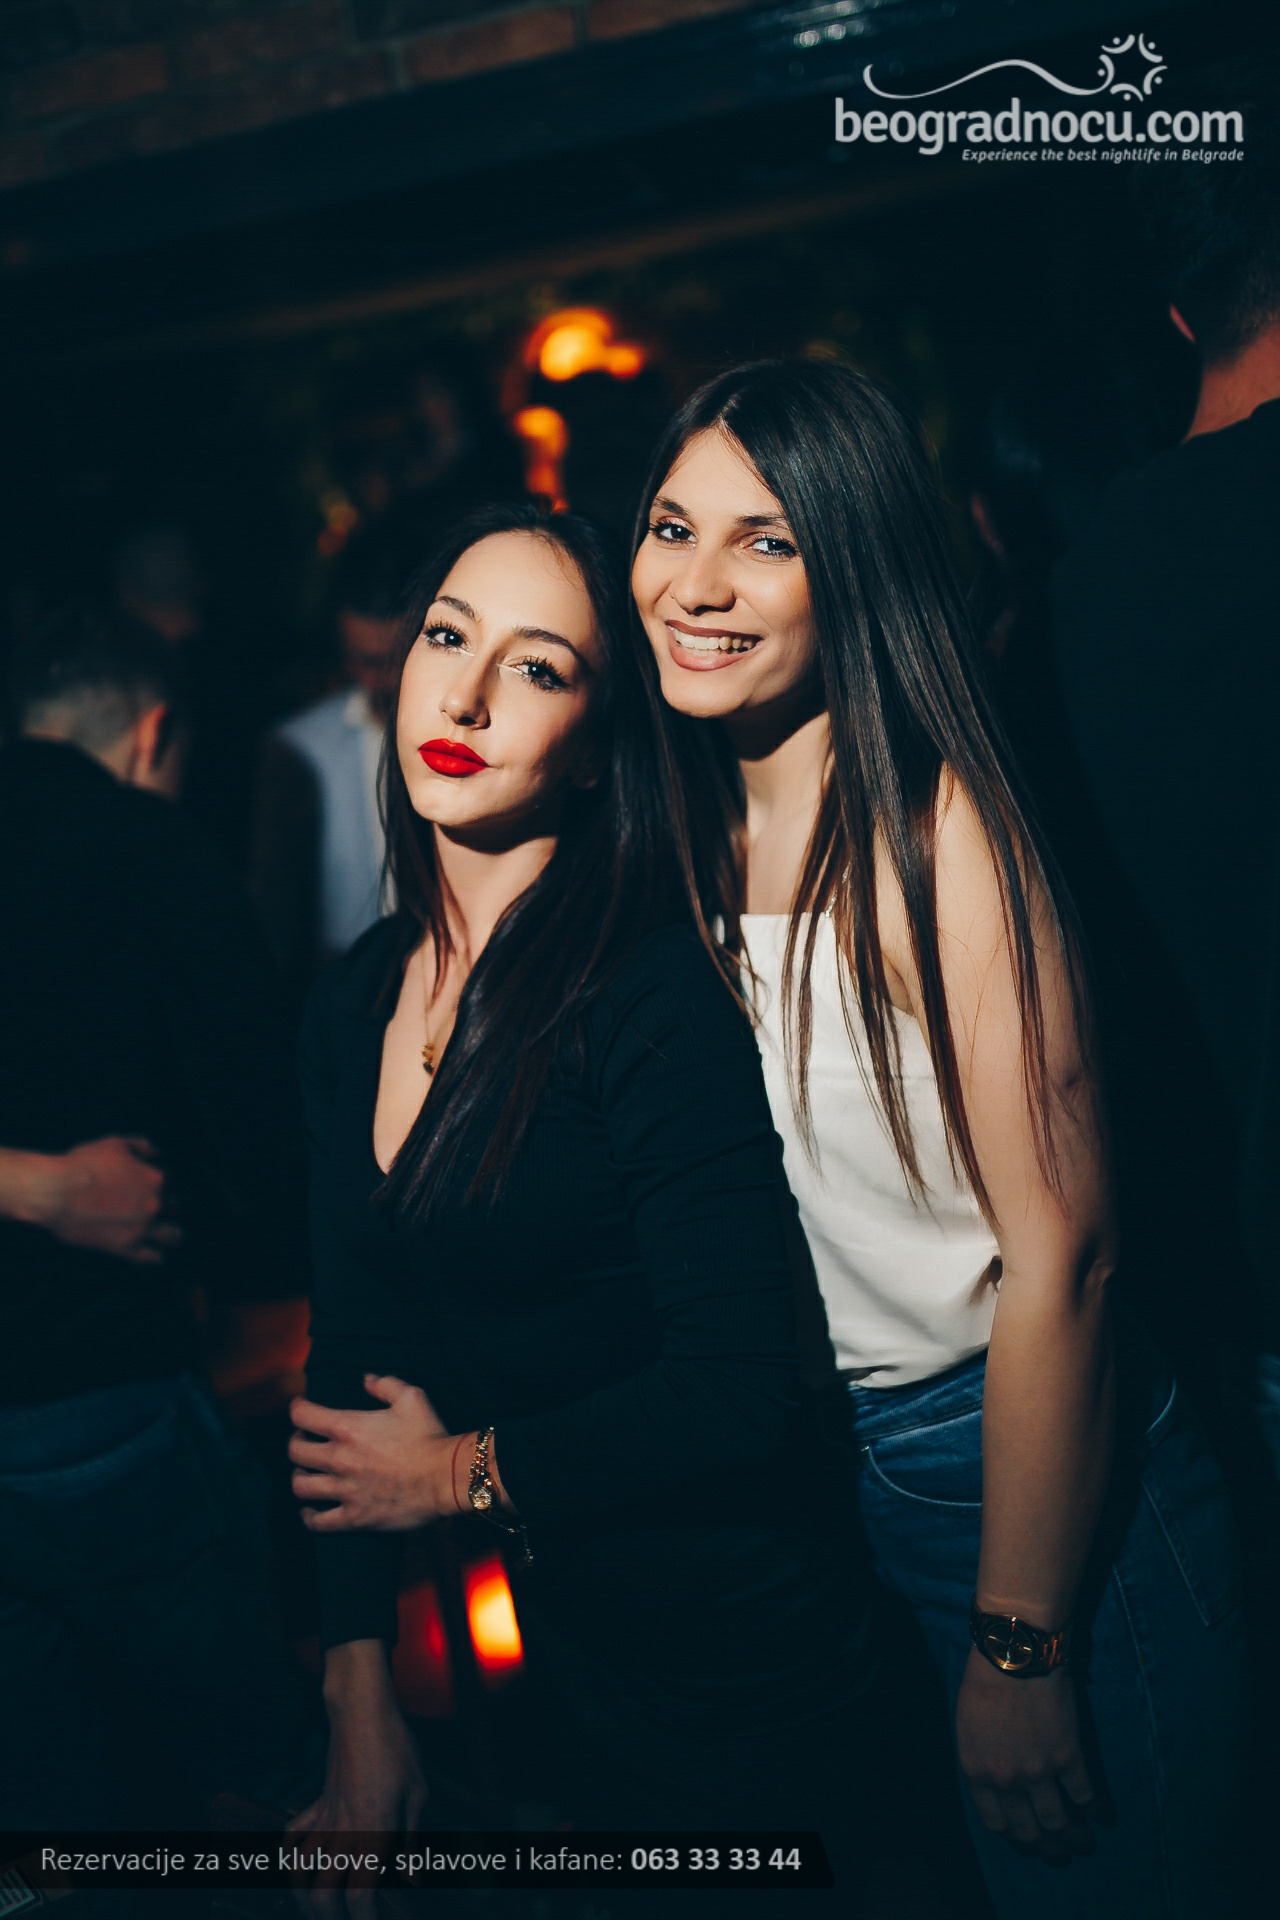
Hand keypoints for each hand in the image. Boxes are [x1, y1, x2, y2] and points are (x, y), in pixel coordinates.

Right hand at [37, 1137, 180, 1264]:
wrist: (54, 1192)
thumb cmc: (81, 1164)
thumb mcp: (114, 1144)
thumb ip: (142, 1146)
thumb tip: (159, 1153)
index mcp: (155, 1178)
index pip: (172, 1181)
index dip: (160, 1182)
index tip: (148, 1186)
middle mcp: (154, 1204)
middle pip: (174, 1207)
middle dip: (165, 1205)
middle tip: (149, 1207)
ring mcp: (141, 1228)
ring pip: (174, 1236)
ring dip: (171, 1233)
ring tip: (165, 1234)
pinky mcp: (125, 1248)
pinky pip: (153, 1258)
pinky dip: (155, 1257)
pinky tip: (153, 1254)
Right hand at [287, 1647, 427, 1919]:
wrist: (363, 1711)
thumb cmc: (397, 1747)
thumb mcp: (418, 1793)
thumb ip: (412, 1840)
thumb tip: (413, 1879)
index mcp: (373, 1835)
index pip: (360, 1898)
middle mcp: (344, 1832)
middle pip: (321, 1896)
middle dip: (328, 1918)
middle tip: (347, 1917)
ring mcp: (324, 1817)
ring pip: (300, 1872)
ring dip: (306, 1895)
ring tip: (321, 1906)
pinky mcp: (316, 1802)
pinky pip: (292, 1837)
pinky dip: (291, 1858)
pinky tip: (299, 1867)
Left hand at [289, 1375, 456, 1531]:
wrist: (447, 1477)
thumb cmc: (431, 1435)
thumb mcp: (412, 1398)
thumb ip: (385, 1384)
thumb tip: (365, 1380)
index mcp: (348, 1427)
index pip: (302, 1415)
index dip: (297, 1408)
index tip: (301, 1408)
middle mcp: (340, 1459)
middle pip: (295, 1452)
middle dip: (297, 1443)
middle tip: (306, 1441)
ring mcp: (345, 1490)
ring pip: (300, 1486)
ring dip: (301, 1477)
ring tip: (308, 1473)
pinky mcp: (354, 1517)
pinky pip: (317, 1522)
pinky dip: (309, 1516)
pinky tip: (311, 1509)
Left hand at [956, 1648, 1097, 1861]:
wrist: (1013, 1653)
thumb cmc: (984, 1680)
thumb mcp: (968, 1726)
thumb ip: (982, 1760)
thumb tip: (997, 1784)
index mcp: (977, 1773)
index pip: (997, 1824)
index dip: (1016, 1838)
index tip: (1027, 1842)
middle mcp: (1007, 1781)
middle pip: (1030, 1832)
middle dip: (1046, 1850)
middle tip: (1059, 1856)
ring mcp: (1039, 1772)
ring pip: (1060, 1822)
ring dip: (1075, 1839)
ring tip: (1084, 1845)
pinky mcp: (1069, 1757)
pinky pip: (1085, 1795)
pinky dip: (1096, 1810)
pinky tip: (1103, 1816)